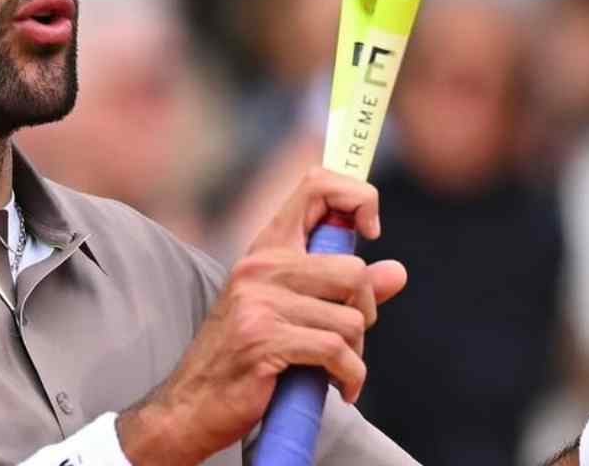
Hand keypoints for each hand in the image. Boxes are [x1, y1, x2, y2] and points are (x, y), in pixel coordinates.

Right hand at [117, 167, 407, 464]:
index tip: (370, 232)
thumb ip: (343, 289)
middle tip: (347, 336)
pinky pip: (336, 351)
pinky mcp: (263, 339)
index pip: (317, 184)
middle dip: (364, 310)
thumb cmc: (244, 356)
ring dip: (355, 352)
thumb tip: (397, 272)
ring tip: (335, 368)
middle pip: (353, 270)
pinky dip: (349, 376)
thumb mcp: (291, 310)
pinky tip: (339, 387)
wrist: (190, 404)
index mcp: (267, 247)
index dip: (357, 197)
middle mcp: (261, 265)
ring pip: (350, 317)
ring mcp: (259, 300)